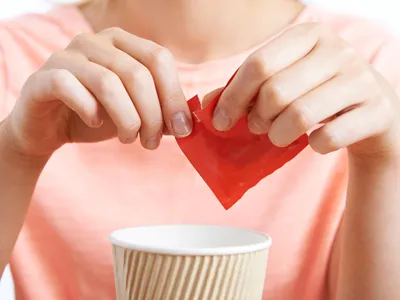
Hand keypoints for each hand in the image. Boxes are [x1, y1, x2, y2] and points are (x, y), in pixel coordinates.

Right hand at [4, 27, 191, 156]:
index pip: (159, 59)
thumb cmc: (96, 116)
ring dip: (126, 119)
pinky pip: (71, 88)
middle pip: (138, 74)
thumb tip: (186, 123)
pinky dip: (90, 111)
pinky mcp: (44, 76)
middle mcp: (95, 42)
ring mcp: (67, 55)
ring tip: (129, 139)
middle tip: (152, 142)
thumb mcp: (134, 113)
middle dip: (152, 115)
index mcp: (122, 44)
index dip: (174, 95)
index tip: (182, 129)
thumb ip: (159, 112)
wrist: (48, 127)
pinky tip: (96, 123)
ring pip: (109, 83)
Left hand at [213, 23, 399, 158]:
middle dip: (257, 118)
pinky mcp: (377, 110)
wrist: (373, 111)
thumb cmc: (317, 94)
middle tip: (256, 127)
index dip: (233, 96)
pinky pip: (329, 137)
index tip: (221, 120)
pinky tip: (314, 141)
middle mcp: (337, 50)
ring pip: (300, 115)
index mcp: (308, 36)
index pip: (259, 64)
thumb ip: (247, 89)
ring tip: (278, 136)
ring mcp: (361, 79)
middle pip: (276, 91)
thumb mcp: (284, 82)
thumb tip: (207, 105)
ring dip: (279, 135)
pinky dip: (314, 145)